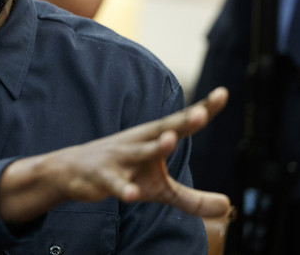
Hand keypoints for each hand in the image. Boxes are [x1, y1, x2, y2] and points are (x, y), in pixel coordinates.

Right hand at [0, 87, 231, 223]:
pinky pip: (114, 184)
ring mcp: (119, 159)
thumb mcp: (159, 189)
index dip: (203, 110)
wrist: (70, 170)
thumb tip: (228, 207)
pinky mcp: (102, 177)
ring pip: (140, 152)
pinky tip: (130, 195)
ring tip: (171, 139)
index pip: (181, 123)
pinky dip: (122, 188)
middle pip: (163, 130)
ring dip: (155, 146)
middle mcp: (138, 143)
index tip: (222, 93)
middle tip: (201, 113)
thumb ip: (192, 199)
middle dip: (182, 122)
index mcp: (153, 139)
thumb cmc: (122, 174)